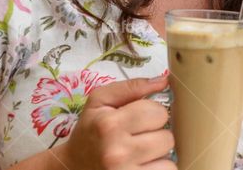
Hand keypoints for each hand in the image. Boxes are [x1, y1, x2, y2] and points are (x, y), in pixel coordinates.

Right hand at [53, 76, 174, 169]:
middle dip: (157, 135)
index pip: (158, 112)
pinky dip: (159, 168)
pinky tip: (144, 164)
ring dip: (159, 155)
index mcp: (110, 124)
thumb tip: (164, 81)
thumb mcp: (100, 101)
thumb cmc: (90, 130)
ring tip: (142, 152)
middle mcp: (117, 151)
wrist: (73, 166)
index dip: (153, 113)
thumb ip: (132, 87)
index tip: (141, 118)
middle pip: (167, 137)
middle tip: (140, 137)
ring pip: (169, 159)